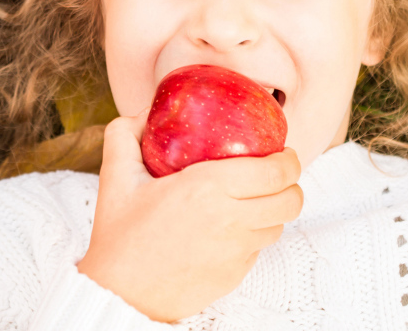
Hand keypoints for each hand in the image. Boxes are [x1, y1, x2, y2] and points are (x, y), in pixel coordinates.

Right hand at [76, 112, 302, 323]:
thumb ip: (125, 134)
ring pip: (278, 225)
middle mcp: (230, 221)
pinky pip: (258, 248)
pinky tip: (231, 225)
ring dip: (274, 208)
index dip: (288, 158)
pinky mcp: (235, 275)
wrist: (120, 294)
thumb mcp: (115, 175)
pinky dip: (254, 233)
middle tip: (276, 171)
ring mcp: (236, 253)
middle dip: (292, 182)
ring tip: (254, 196)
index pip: (276, 172)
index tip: (282, 150)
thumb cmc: (119, 236)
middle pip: (291, 199)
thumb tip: (144, 114)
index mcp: (207, 189)